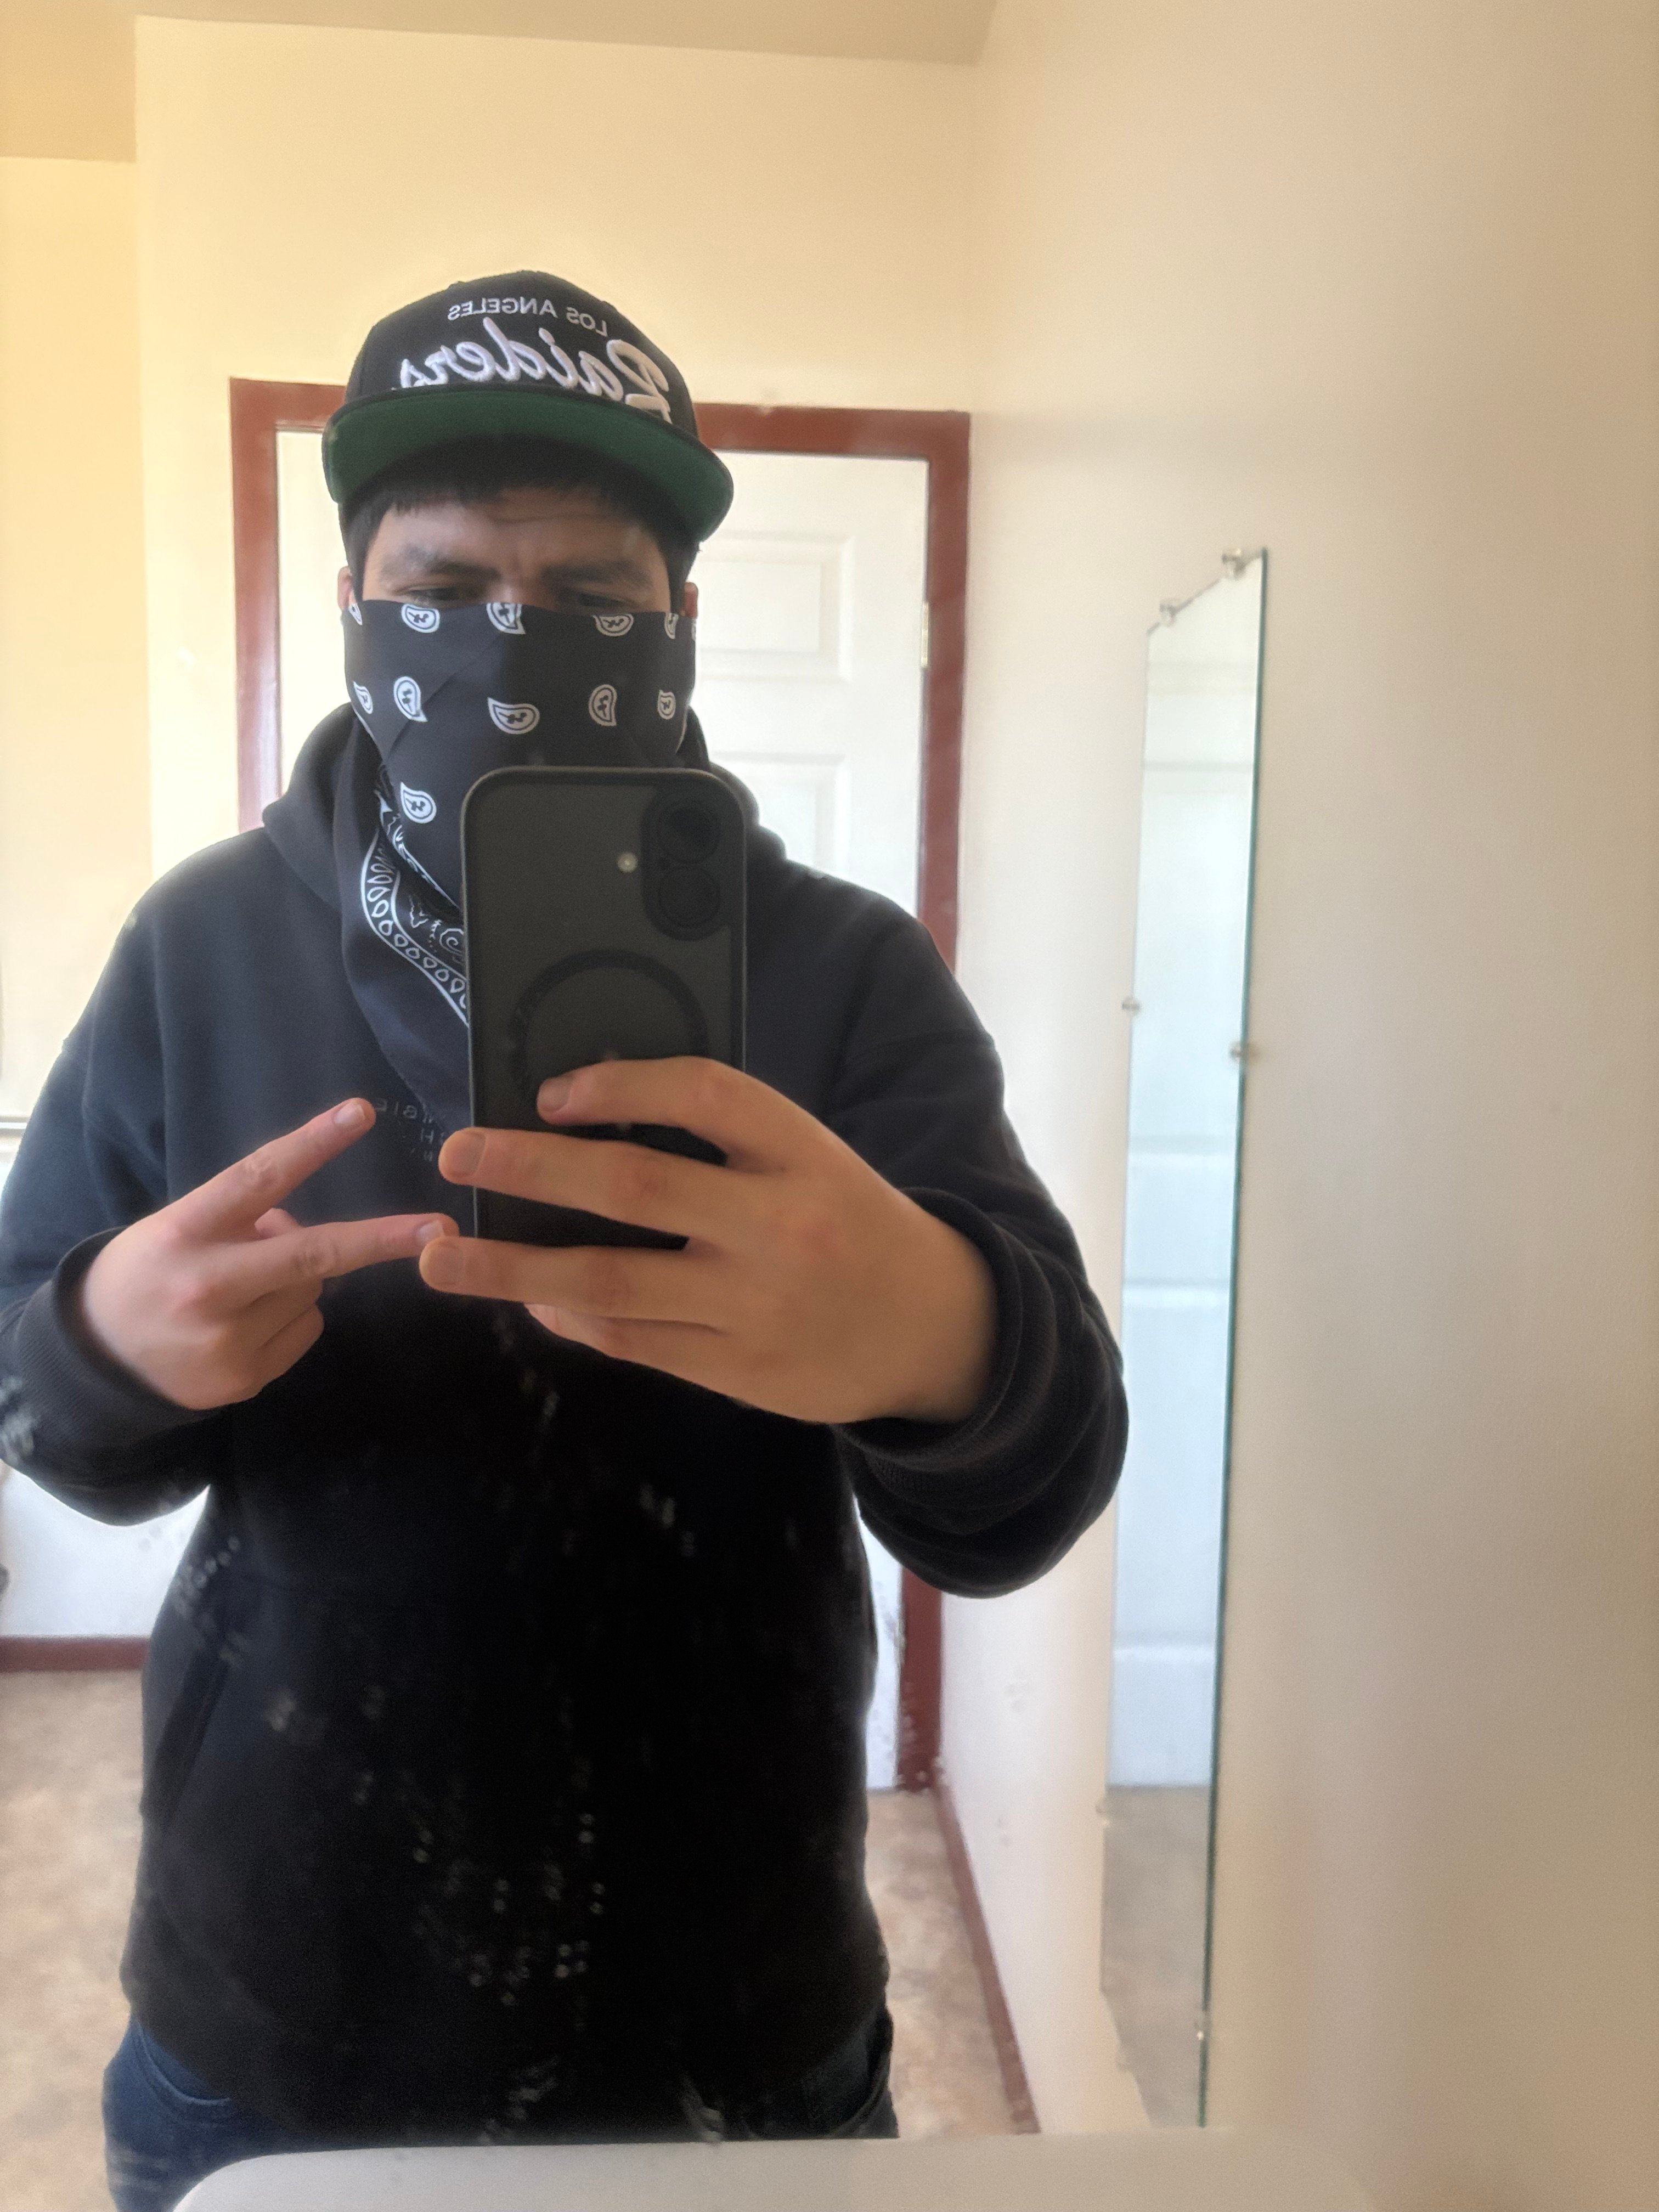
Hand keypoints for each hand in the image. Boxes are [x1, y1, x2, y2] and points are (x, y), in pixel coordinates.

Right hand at [79, 1100, 456, 1410]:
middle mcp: (208, 1285)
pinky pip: (306, 1330)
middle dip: (380, 1239)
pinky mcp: (244, 1377)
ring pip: (313, 1291)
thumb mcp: (177, 1226)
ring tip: (245, 1288)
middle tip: (437, 1229)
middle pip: (312, 1254)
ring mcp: (227, 1339)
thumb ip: (239, 1216)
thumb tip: (298, 1223)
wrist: (95, 1359)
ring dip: (299, 1280)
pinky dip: (290, 1319)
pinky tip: (245, 1323)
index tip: (361, 1115)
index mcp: (185, 1231)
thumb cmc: (146, 1272)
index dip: (313, 1144)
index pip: (257, 1178)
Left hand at [418, 1058, 996, 1425]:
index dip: (622, 1084)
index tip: (553, 1090)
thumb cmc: (851, 1225)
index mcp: (802, 1154)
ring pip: (611, 1281)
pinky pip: (631, 1340)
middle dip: (532, 1167)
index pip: (706, 1095)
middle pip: (635, 1187)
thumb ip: (725, 1140)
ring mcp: (752, 1305)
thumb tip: (590, 1116)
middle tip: (457, 1153)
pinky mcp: (736, 1369)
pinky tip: (527, 1300)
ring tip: (439, 1257)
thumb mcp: (812, 1159)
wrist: (933, 1329)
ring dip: (512, 1268)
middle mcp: (777, 1226)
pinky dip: (570, 1317)